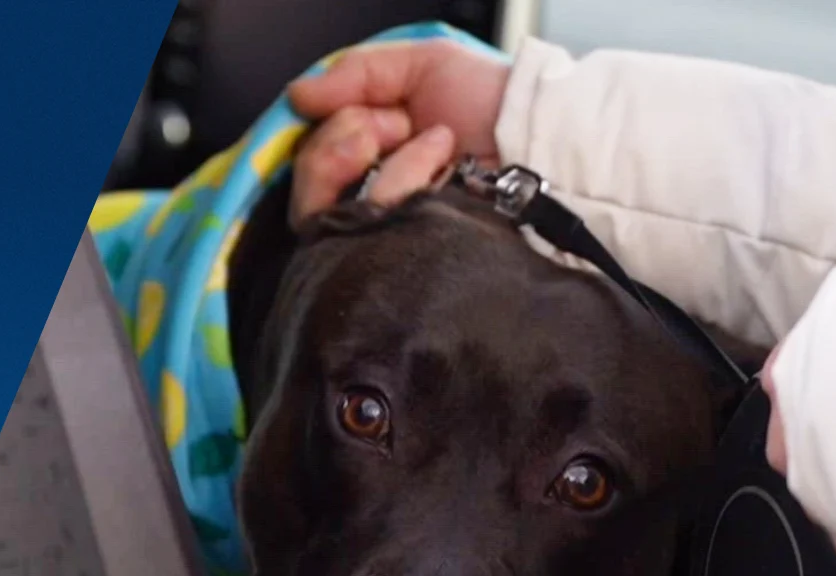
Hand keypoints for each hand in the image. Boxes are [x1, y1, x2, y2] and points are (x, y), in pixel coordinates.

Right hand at [285, 40, 511, 227]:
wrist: (539, 139)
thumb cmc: (489, 101)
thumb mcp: (421, 65)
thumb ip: (355, 74)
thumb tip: (296, 97)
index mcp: (366, 147)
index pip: (308, 155)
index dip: (326, 133)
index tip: (364, 113)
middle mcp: (370, 191)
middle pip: (310, 190)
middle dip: (342, 146)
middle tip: (394, 126)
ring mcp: (391, 225)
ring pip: (337, 212)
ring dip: (388, 164)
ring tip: (437, 144)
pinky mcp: (413, 249)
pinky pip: (378, 226)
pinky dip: (409, 182)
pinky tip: (445, 168)